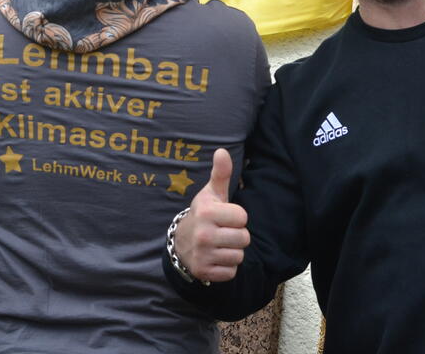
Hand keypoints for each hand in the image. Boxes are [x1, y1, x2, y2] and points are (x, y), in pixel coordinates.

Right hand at [173, 148, 249, 281]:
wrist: (180, 243)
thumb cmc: (202, 215)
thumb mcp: (210, 194)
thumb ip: (220, 174)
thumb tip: (222, 151)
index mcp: (206, 212)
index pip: (243, 217)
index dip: (237, 217)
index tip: (224, 217)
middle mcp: (203, 234)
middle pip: (244, 238)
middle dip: (236, 236)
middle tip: (222, 232)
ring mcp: (203, 255)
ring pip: (239, 256)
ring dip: (232, 252)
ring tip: (219, 245)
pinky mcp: (204, 272)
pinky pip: (231, 272)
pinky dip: (226, 267)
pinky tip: (215, 258)